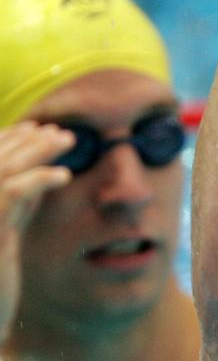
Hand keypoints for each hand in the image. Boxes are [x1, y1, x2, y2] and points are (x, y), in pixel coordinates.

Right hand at [0, 122, 72, 341]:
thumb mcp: (11, 232)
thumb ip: (21, 204)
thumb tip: (46, 174)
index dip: (11, 140)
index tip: (38, 128)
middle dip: (27, 139)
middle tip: (60, 130)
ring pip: (5, 168)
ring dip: (37, 150)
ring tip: (67, 140)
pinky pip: (14, 193)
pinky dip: (39, 178)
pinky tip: (64, 175)